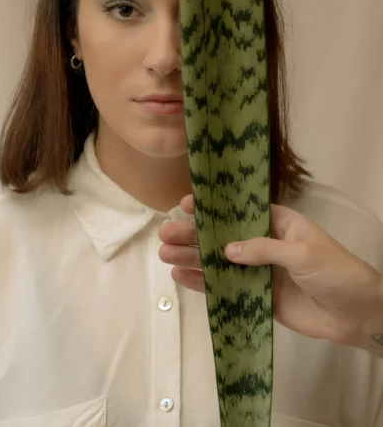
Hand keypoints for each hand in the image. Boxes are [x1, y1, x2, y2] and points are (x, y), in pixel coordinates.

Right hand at [158, 194, 382, 356]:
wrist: (356, 314)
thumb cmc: (335, 270)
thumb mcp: (303, 252)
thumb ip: (264, 249)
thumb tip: (227, 250)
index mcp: (276, 223)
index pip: (238, 211)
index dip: (212, 207)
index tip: (185, 205)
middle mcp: (262, 244)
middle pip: (221, 236)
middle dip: (193, 234)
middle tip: (165, 234)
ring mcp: (258, 271)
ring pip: (218, 261)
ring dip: (192, 257)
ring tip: (164, 254)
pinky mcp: (257, 297)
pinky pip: (225, 287)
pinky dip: (203, 283)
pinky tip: (181, 277)